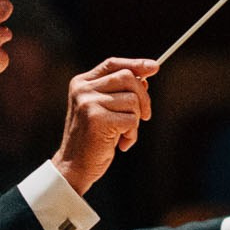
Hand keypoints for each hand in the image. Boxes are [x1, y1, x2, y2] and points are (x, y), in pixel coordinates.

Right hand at [53, 57, 158, 191]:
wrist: (75, 165)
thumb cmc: (93, 138)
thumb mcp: (103, 110)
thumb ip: (118, 93)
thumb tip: (144, 78)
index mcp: (82, 83)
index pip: (112, 64)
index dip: (135, 64)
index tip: (154, 67)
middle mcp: (83, 90)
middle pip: (127, 78)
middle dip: (143, 98)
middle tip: (145, 116)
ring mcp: (89, 103)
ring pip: (133, 100)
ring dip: (136, 120)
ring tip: (124, 134)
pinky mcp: (97, 119)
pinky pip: (132, 120)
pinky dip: (132, 134)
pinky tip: (121, 144)